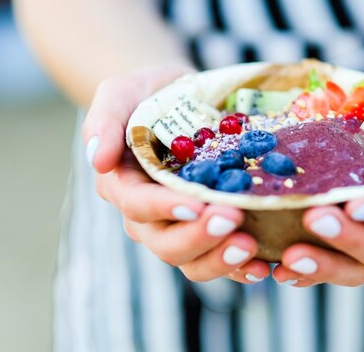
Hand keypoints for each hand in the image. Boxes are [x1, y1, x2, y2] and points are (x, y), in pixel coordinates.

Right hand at [83, 67, 270, 282]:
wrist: (179, 97)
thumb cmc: (147, 95)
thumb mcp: (120, 94)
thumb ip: (104, 120)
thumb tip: (99, 159)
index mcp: (123, 185)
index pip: (138, 205)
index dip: (165, 208)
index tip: (195, 205)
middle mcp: (149, 215)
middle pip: (167, 243)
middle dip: (199, 237)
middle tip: (233, 219)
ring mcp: (181, 226)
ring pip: (193, 260)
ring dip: (221, 259)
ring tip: (251, 246)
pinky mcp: (209, 228)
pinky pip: (220, 258)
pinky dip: (241, 268)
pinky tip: (264, 265)